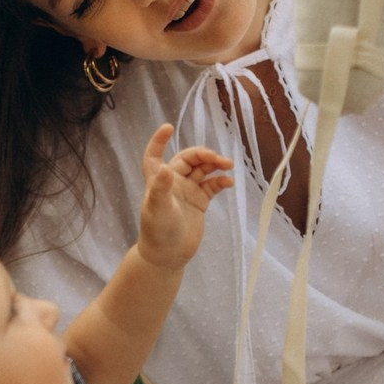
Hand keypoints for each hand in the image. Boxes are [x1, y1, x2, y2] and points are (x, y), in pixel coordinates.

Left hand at [136, 124, 233, 271]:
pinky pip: (212, 186)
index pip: (155, 155)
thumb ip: (162, 188)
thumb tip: (166, 168)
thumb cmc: (157, 232)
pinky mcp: (199, 202)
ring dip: (215, 165)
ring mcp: (187, 191)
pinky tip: (228, 183)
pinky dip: (220, 181)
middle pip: (188, 159)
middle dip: (203, 155)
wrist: (168, 256)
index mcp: (158, 180)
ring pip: (203, 170)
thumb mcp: (158, 209)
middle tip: (218, 159)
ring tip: (228, 166)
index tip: (168, 128)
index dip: (159, 141)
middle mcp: (173, 182)